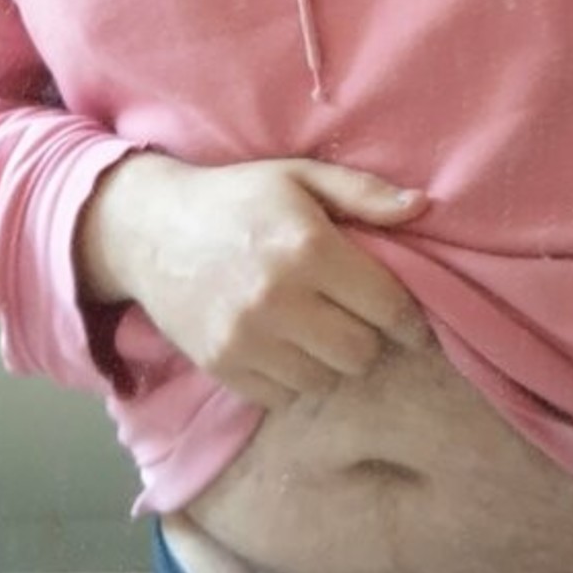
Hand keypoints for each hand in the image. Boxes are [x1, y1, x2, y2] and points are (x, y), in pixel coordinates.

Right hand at [77, 154, 430, 408]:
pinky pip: (283, 396)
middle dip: (369, 338)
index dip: (409, 319)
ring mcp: (246, 338)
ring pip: (325, 380)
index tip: (412, 324)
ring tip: (318, 331)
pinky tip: (285, 345)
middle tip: (357, 320)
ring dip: (331, 360)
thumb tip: (423, 208)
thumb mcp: (299, 177)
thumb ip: (364, 193)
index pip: (387, 306)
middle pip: (361, 352)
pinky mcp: (221, 366)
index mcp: (307, 247)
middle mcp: (279, 298)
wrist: (150, 229)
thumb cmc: (236, 199)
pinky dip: (293, 378)